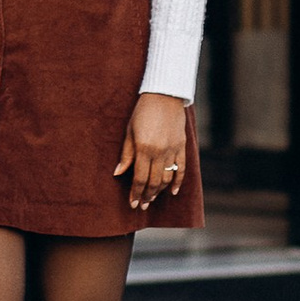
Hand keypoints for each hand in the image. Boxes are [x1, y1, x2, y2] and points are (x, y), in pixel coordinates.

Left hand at [117, 90, 188, 208]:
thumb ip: (126, 154)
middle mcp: (159, 152)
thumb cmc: (142, 112)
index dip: (135, 193)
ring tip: (152, 199)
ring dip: (160, 191)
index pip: (140, 178)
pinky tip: (173, 191)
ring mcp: (172, 150)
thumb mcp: (129, 131)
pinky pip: (181, 168)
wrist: (164, 95)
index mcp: (144, 148)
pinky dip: (178, 182)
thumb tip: (118, 173)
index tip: (132, 203)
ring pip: (167, 178)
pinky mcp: (182, 146)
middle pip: (154, 181)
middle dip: (147, 195)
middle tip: (142, 205)